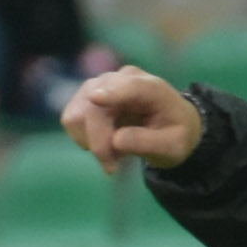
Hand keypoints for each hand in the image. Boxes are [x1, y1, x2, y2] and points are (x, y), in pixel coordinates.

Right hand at [61, 67, 203, 172]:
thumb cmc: (174, 134)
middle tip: (112, 167)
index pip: (130, 86)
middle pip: (95, 107)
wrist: (168, 126)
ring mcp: (101, 85)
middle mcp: (122, 79)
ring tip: (114, 152)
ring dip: (91, 141)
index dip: (112, 92)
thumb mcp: (172, 146)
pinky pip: (72, 120)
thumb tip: (116, 140)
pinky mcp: (86, 96)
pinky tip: (105, 141)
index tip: (95, 98)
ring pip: (78, 115)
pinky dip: (85, 137)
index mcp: (152, 88)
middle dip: (99, 142)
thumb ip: (147, 142)